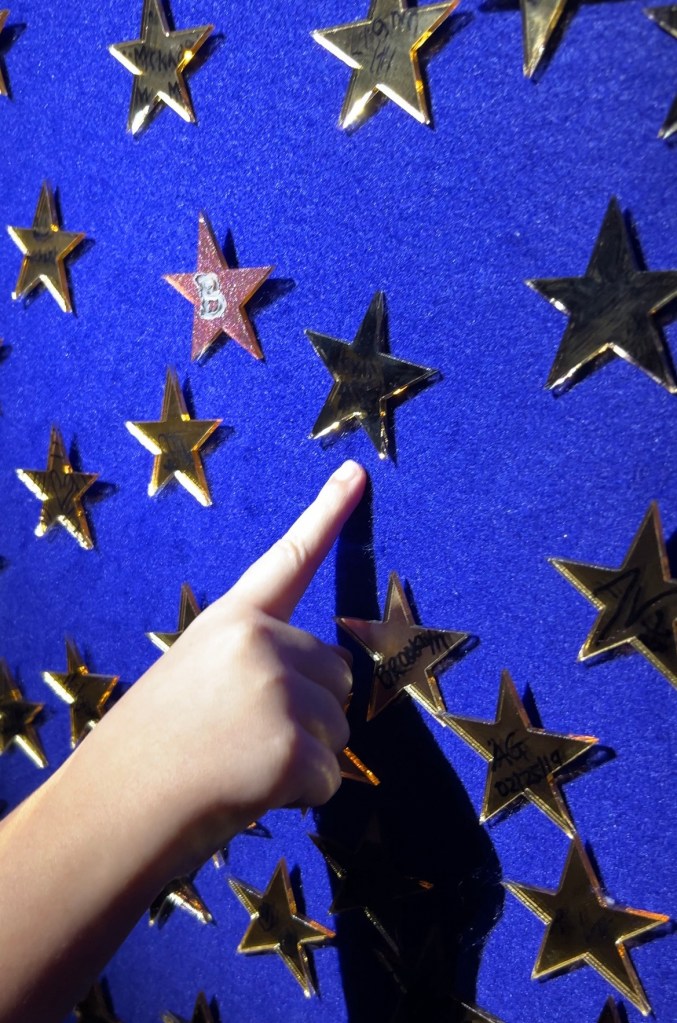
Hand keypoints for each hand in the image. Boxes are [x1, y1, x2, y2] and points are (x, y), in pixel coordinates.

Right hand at [83, 459, 366, 870]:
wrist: (107, 814)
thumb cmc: (146, 751)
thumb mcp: (194, 679)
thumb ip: (255, 664)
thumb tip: (325, 687)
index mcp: (231, 620)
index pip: (289, 559)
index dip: (329, 514)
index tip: (358, 474)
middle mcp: (261, 641)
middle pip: (338, 674)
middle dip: (311, 711)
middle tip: (247, 740)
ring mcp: (279, 690)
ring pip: (339, 728)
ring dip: (304, 756)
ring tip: (239, 767)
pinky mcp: (293, 747)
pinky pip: (330, 778)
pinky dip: (300, 796)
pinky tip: (247, 794)